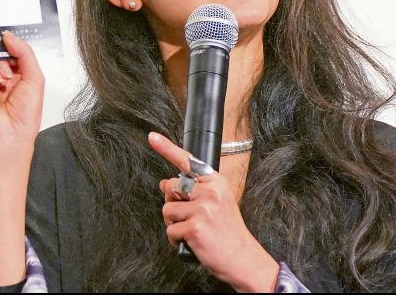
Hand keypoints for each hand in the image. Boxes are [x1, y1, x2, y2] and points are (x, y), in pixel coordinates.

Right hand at [0, 31, 44, 149]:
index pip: (14, 52)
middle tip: (6, 46)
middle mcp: (3, 78)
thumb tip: (9, 36)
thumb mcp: (35, 78)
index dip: (14, 43)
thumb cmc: (26, 114)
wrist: (10, 134)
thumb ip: (24, 53)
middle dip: (4, 49)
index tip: (12, 35)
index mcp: (20, 76)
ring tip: (6, 77)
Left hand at [148, 132, 278, 291]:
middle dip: (173, 203)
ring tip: (191, 230)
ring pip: (167, 210)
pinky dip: (175, 240)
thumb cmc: (228, 232)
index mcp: (216, 182)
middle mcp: (210, 191)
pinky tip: (191, 242)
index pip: (188, 162)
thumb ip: (194, 191)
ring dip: (174, 224)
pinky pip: (170, 230)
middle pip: (172, 187)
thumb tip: (165, 184)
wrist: (242, 258)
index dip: (167, 148)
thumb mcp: (217, 204)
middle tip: (187, 216)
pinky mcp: (195, 226)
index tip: (152, 137)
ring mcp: (203, 208)